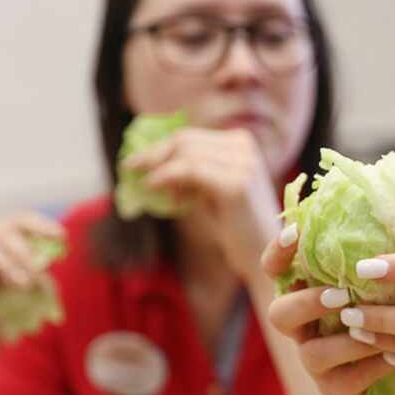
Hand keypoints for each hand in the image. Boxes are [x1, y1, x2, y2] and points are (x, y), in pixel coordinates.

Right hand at [0, 212, 66, 349]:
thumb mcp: (26, 283)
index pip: (18, 221)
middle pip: (3, 229)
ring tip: (24, 284)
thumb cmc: (3, 310)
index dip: (39, 225)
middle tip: (38, 272)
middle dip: (24, 251)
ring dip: (9, 261)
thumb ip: (37, 264)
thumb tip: (59, 248)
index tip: (61, 237)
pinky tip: (2, 276)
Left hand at [123, 127, 279, 277]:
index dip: (159, 148)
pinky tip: (153, 188)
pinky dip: (166, 177)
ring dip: (159, 168)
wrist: (264, 257)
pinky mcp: (236, 184)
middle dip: (153, 154)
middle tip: (130, 169)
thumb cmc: (235, 228)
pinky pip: (189, 170)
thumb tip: (150, 162)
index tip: (136, 161)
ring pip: (185, 152)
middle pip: (185, 140)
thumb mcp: (209, 192)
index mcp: (242, 144)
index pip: (191, 136)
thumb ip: (188, 173)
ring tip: (148, 188)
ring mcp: (243, 164)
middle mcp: (245, 148)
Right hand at [262, 228, 390, 394]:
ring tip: (374, 331)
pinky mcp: (336, 390)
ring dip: (345, 341)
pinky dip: (371, 366)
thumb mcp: (390, 276)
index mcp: (309, 291)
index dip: (278, 253)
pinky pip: (344, 380)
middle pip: (279, 315)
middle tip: (341, 294)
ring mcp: (316, 362)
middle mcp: (304, 327)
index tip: (296, 233)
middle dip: (307, 303)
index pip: (276, 269)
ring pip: (312, 353)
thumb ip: (380, 253)